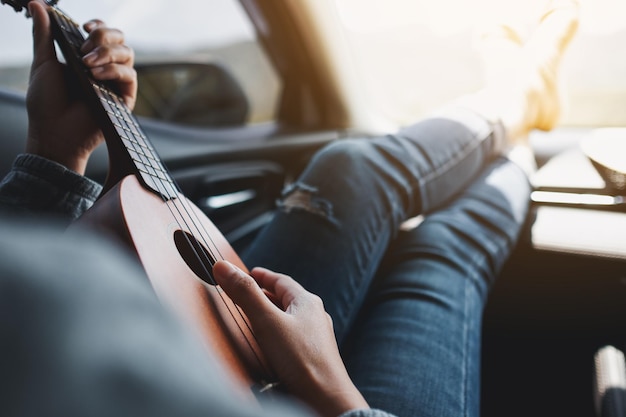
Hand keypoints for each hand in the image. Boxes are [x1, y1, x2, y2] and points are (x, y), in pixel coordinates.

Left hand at [25, 0, 136, 174]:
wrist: (54, 131)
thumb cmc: (46, 103)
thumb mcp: (43, 62)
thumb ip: (44, 33)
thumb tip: (37, 4)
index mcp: (86, 58)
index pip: (103, 33)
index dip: (99, 26)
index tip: (84, 26)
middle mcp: (104, 68)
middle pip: (120, 39)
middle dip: (104, 36)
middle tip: (84, 48)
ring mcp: (115, 83)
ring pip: (127, 54)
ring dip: (107, 53)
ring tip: (86, 64)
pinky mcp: (125, 98)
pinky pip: (129, 75)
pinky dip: (113, 70)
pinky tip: (96, 76)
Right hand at [213, 261, 368, 416]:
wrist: (325, 397)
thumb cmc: (301, 359)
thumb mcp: (267, 321)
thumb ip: (245, 294)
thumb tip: (222, 266)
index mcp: (307, 302)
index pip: (282, 281)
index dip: (263, 276)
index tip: (249, 273)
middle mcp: (315, 317)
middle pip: (286, 298)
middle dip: (266, 294)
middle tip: (247, 292)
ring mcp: (316, 337)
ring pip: (290, 318)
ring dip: (272, 313)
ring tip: (255, 315)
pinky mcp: (313, 356)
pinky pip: (293, 336)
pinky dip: (278, 332)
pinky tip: (271, 343)